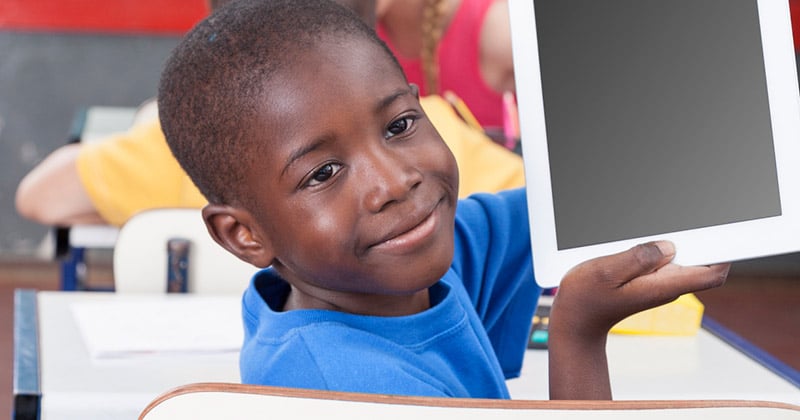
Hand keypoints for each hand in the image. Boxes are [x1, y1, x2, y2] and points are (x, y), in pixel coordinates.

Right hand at [553, 241, 729, 337]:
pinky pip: (661, 259)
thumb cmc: (586, 300)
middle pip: (700, 260)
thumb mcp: (606, 273)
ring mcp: (658, 283)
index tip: (726, 230)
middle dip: (699, 237)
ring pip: (680, 257)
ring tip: (652, 224)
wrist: (576, 321)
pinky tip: (637, 238)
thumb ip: (638, 258)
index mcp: (663, 286)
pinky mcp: (646, 279)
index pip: (712, 273)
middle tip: (683, 216)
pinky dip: (656, 246)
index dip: (725, 252)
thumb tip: (668, 245)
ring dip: (673, 239)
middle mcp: (666, 286)